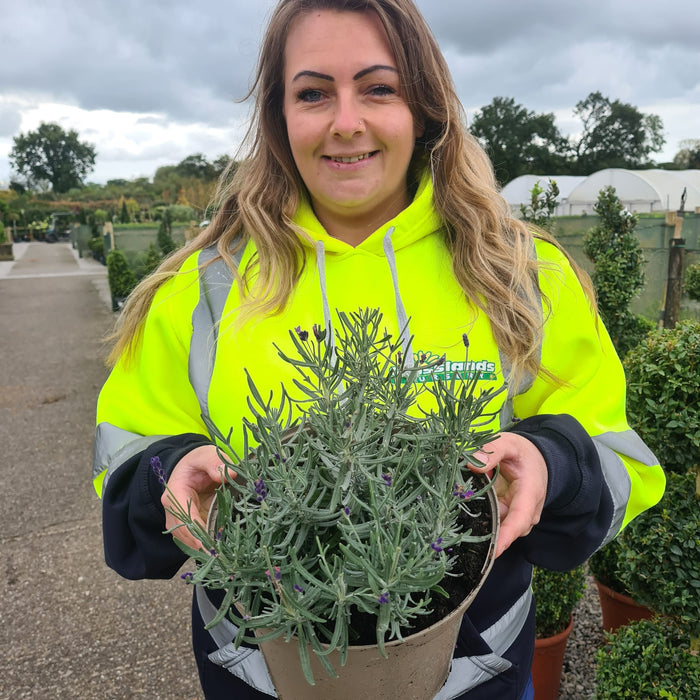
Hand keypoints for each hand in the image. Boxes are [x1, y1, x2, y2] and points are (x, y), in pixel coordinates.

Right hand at [162, 444, 231, 550]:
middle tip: (225, 554)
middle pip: (187, 535)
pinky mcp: (187, 526)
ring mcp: (178, 521)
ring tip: (225, 553)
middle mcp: (173, 511)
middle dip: (204, 545)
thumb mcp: (205, 455)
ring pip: (190, 541)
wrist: (189, 467)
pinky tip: (222, 548)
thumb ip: (214, 462)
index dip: (198, 534)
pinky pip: (195, 540)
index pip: (185, 519)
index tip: (212, 546)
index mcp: (174, 495)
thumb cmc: (197, 462)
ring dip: (206, 547)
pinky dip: (207, 545)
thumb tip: (226, 474)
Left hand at [469, 433, 547, 557]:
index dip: (506, 537)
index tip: (493, 551)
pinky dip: (479, 520)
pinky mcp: (506, 516)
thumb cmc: (522, 453)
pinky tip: (462, 517)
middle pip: (507, 530)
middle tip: (460, 533)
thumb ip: (493, 451)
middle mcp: (526, 511)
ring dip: (481, 526)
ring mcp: (516, 516)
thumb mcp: (509, 444)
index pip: (519, 520)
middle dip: (488, 534)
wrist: (536, 459)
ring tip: (458, 523)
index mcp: (530, 494)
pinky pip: (493, 523)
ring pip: (498, 528)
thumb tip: (473, 463)